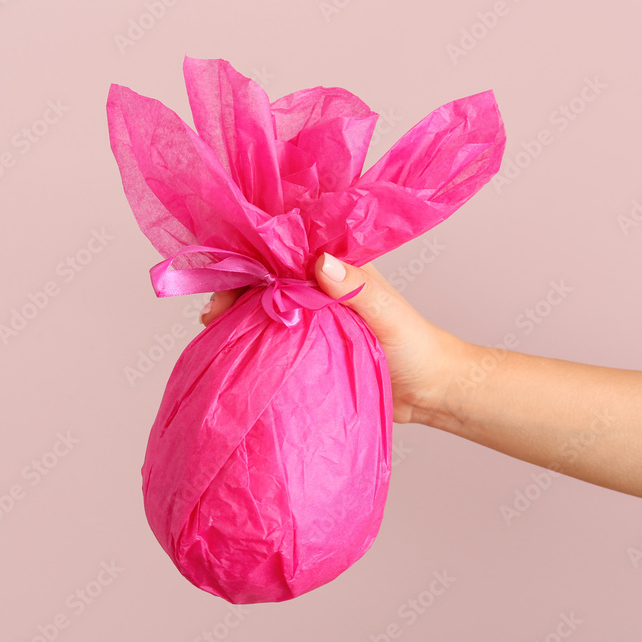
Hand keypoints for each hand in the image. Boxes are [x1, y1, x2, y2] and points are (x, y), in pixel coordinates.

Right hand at [199, 252, 469, 423]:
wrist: (429, 391)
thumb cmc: (415, 346)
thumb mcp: (386, 314)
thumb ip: (356, 288)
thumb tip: (320, 262)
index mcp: (338, 266)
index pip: (286, 250)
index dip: (254, 258)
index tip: (230, 278)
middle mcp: (319, 286)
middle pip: (267, 277)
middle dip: (236, 288)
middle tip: (213, 313)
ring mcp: (310, 316)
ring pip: (265, 305)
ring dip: (238, 314)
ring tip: (213, 329)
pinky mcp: (308, 345)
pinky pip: (272, 335)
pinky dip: (250, 338)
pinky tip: (231, 348)